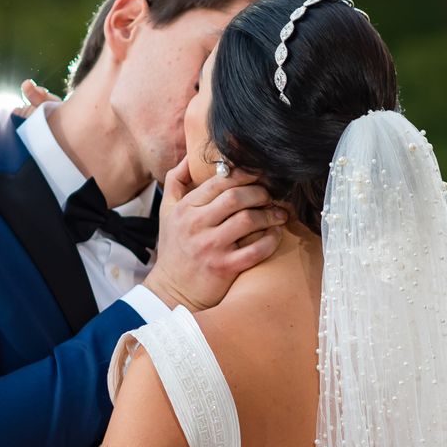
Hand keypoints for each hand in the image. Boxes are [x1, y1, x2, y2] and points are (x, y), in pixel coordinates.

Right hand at [141, 166, 286, 310]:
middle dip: (260, 192)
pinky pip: (255, 250)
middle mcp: (196, 225)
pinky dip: (270, 240)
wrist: (172, 290)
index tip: (260, 176)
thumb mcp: (167, 211)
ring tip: (279, 214)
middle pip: (235, 197)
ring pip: (248, 220)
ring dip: (269, 214)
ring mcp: (211, 247)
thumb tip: (189, 155)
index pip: (219, 182)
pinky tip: (275, 234)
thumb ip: (176, 180)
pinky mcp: (224, 268)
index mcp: (185, 208)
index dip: (244, 175)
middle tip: (271, 196)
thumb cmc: (174, 248)